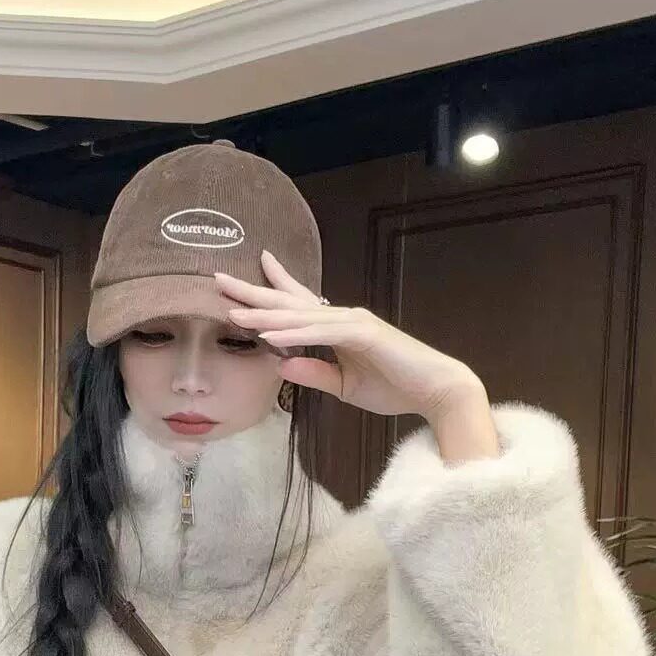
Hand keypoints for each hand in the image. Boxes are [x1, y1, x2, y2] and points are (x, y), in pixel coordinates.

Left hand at [216, 250, 485, 425]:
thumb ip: (313, 375)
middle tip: (218, 279)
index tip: (255, 264)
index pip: (300, 302)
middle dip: (254, 292)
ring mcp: (353, 323)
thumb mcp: (344, 387)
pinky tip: (268, 335)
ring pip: (299, 317)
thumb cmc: (396, 388)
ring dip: (265, 314)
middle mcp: (343, 318)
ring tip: (233, 310)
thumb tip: (281, 365)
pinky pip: (320, 334)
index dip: (276, 284)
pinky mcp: (363, 335)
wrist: (437, 391)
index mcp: (339, 328)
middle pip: (290, 302)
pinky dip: (294, 334)